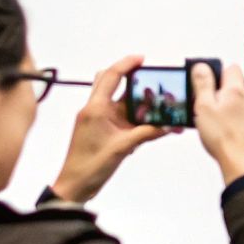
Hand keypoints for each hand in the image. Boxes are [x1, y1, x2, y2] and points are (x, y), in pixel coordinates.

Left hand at [50, 54, 170, 202]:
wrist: (75, 185)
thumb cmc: (89, 167)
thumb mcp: (122, 148)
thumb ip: (146, 134)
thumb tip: (167, 126)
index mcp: (95, 109)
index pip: (111, 76)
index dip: (127, 64)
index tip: (142, 59)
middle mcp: (95, 109)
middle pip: (112, 82)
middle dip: (131, 78)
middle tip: (150, 78)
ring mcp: (98, 119)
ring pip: (119, 101)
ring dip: (136, 102)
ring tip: (156, 106)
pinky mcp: (102, 129)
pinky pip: (121, 117)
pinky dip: (135, 118)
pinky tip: (148, 126)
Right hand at [192, 61, 243, 184]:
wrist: (237, 161)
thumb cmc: (220, 135)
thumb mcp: (204, 106)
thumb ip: (203, 84)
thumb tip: (202, 66)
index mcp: (236, 90)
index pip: (231, 67)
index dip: (216, 71)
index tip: (203, 82)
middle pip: (231, 84)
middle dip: (215, 89)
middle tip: (202, 102)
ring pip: (233, 101)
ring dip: (220, 104)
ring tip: (208, 117)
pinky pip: (236, 115)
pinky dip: (227, 117)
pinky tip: (217, 128)